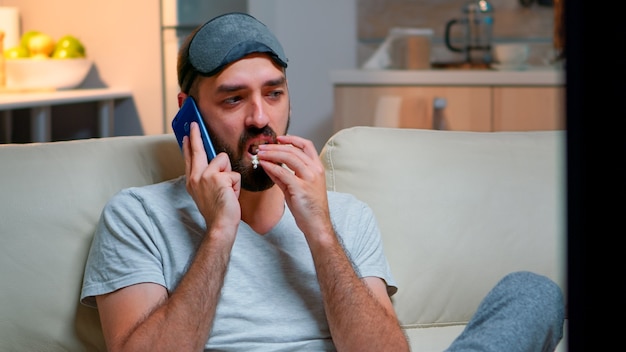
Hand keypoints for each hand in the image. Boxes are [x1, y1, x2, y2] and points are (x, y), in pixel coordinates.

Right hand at [183, 122, 240, 236]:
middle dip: (197, 135)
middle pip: (198, 150)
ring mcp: (205, 176)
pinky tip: (231, 195)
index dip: (188, 146)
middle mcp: (195, 177)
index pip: (190, 158)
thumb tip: (217, 163)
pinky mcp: (217, 177)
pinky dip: (236, 185)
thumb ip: (209, 178)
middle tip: (194, 123)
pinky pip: (233, 173)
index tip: (187, 135)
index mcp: (192, 181)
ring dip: (230, 175)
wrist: (220, 225)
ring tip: (227, 191)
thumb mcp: (209, 193)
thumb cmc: (218, 211)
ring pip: (224, 160)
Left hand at [256, 135, 331, 237]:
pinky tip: (264, 165)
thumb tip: (269, 165)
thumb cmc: (309, 208)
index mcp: (318, 168)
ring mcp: (309, 178)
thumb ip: (284, 176)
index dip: (292, 139)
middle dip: (275, 146)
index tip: (278, 139)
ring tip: (260, 154)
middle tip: (261, 147)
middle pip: (293, 150)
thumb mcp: (297, 188)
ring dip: (271, 153)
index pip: (306, 145)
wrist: (317, 224)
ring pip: (288, 157)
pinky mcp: (300, 188)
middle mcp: (315, 170)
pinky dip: (271, 166)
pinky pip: (283, 172)